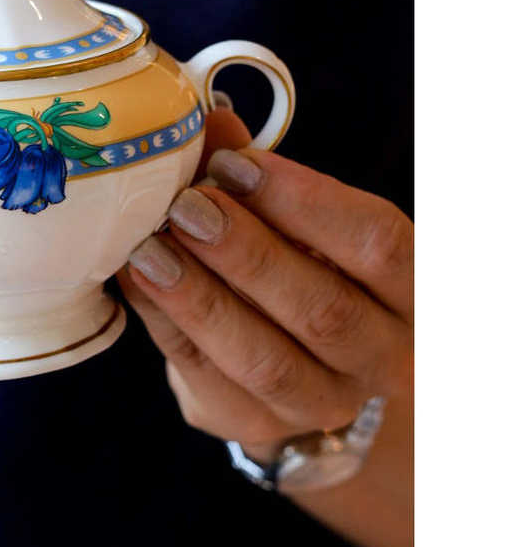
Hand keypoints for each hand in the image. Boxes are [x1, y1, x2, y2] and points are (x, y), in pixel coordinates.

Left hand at [118, 110, 412, 468]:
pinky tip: (136, 278)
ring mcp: (322, 402)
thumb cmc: (303, 269)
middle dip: (247, 253)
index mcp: (410, 291)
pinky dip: (166, 322)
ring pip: (264, 359)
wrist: (301, 368)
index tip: (233, 164)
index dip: (302, 201)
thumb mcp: (297, 222)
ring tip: (148, 248)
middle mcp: (382, 356)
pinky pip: (206, 376)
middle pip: (323, 310)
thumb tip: (211, 122)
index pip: (378, 243)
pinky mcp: (256, 424)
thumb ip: (257, 174)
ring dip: (199, 298)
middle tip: (186, 206)